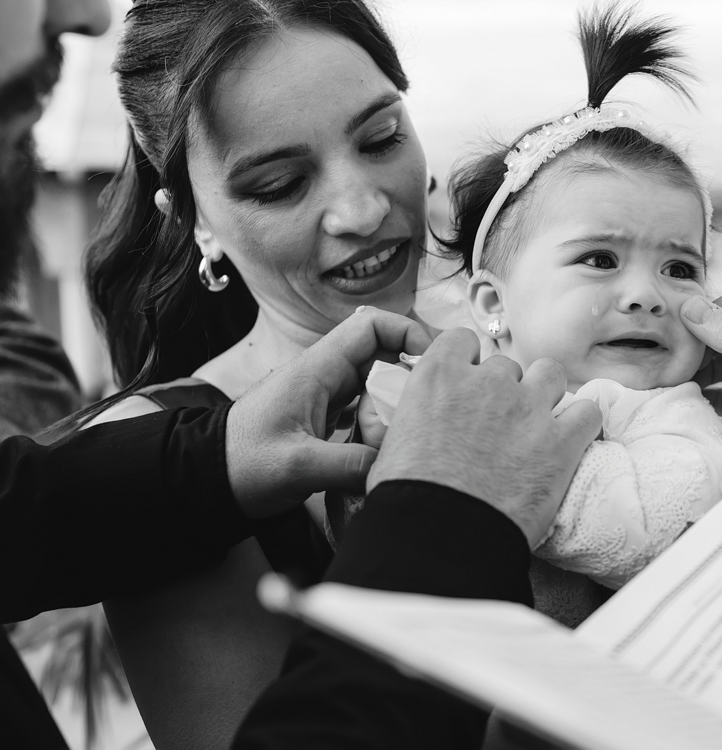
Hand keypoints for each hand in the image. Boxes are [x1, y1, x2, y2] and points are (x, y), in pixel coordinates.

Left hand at [226, 307, 433, 517]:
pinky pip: (366, 411)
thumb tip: (396, 466)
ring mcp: (326, 398)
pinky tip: (388, 449)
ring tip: (408, 434)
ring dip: (397, 407)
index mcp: (316, 369)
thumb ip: (351, 464)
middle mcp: (325, 376)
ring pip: (378, 387)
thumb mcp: (297, 466)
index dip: (408, 333)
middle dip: (410, 380)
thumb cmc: (240, 463)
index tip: (431, 363)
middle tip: (426, 410)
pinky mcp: (325, 420)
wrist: (205, 481)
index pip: (372, 326)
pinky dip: (382, 425)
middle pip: (384, 357)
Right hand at [367, 329, 601, 547]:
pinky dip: (581, 423)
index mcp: (439, 378)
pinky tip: (571, 439)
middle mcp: (486, 383)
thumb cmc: (407, 499)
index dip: (468, 362)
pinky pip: (587, 413)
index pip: (462, 341)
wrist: (439, 537)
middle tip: (499, 424)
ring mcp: (527, 408)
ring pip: (549, 374)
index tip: (470, 383)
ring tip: (538, 423)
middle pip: (506, 366)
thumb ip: (415, 419)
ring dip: (544, 393)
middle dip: (504, 390)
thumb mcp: (392, 444)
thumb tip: (420, 426)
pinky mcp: (561, 441)